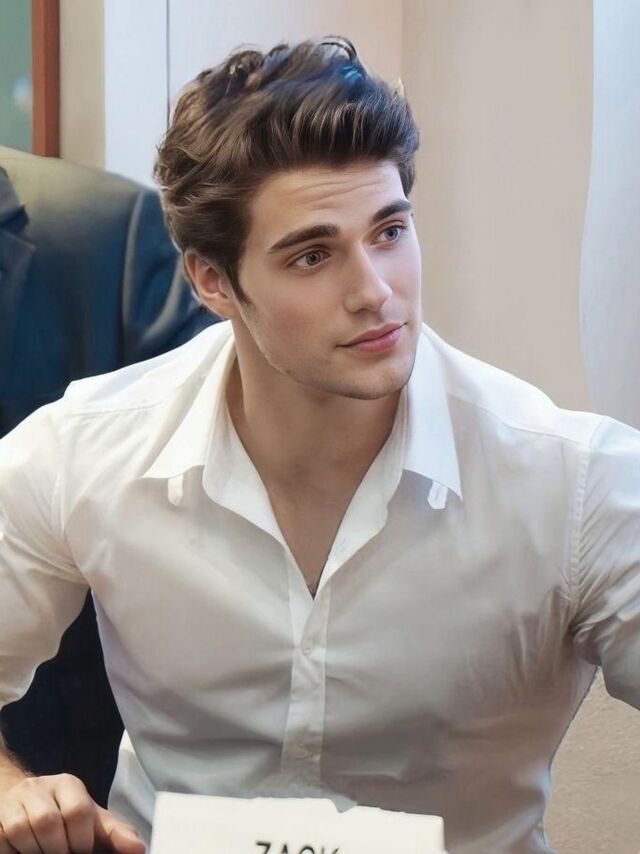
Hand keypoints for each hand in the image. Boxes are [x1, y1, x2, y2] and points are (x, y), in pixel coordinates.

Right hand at [0, 773, 144, 852]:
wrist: (23, 803)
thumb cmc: (64, 815)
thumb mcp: (91, 821)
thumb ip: (115, 834)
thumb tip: (138, 849)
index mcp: (69, 785)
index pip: (78, 811)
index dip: (81, 840)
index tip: (83, 851)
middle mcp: (41, 786)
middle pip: (49, 822)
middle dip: (58, 848)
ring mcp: (16, 800)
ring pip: (23, 830)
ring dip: (37, 851)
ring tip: (45, 852)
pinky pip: (4, 838)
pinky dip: (16, 851)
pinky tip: (26, 851)